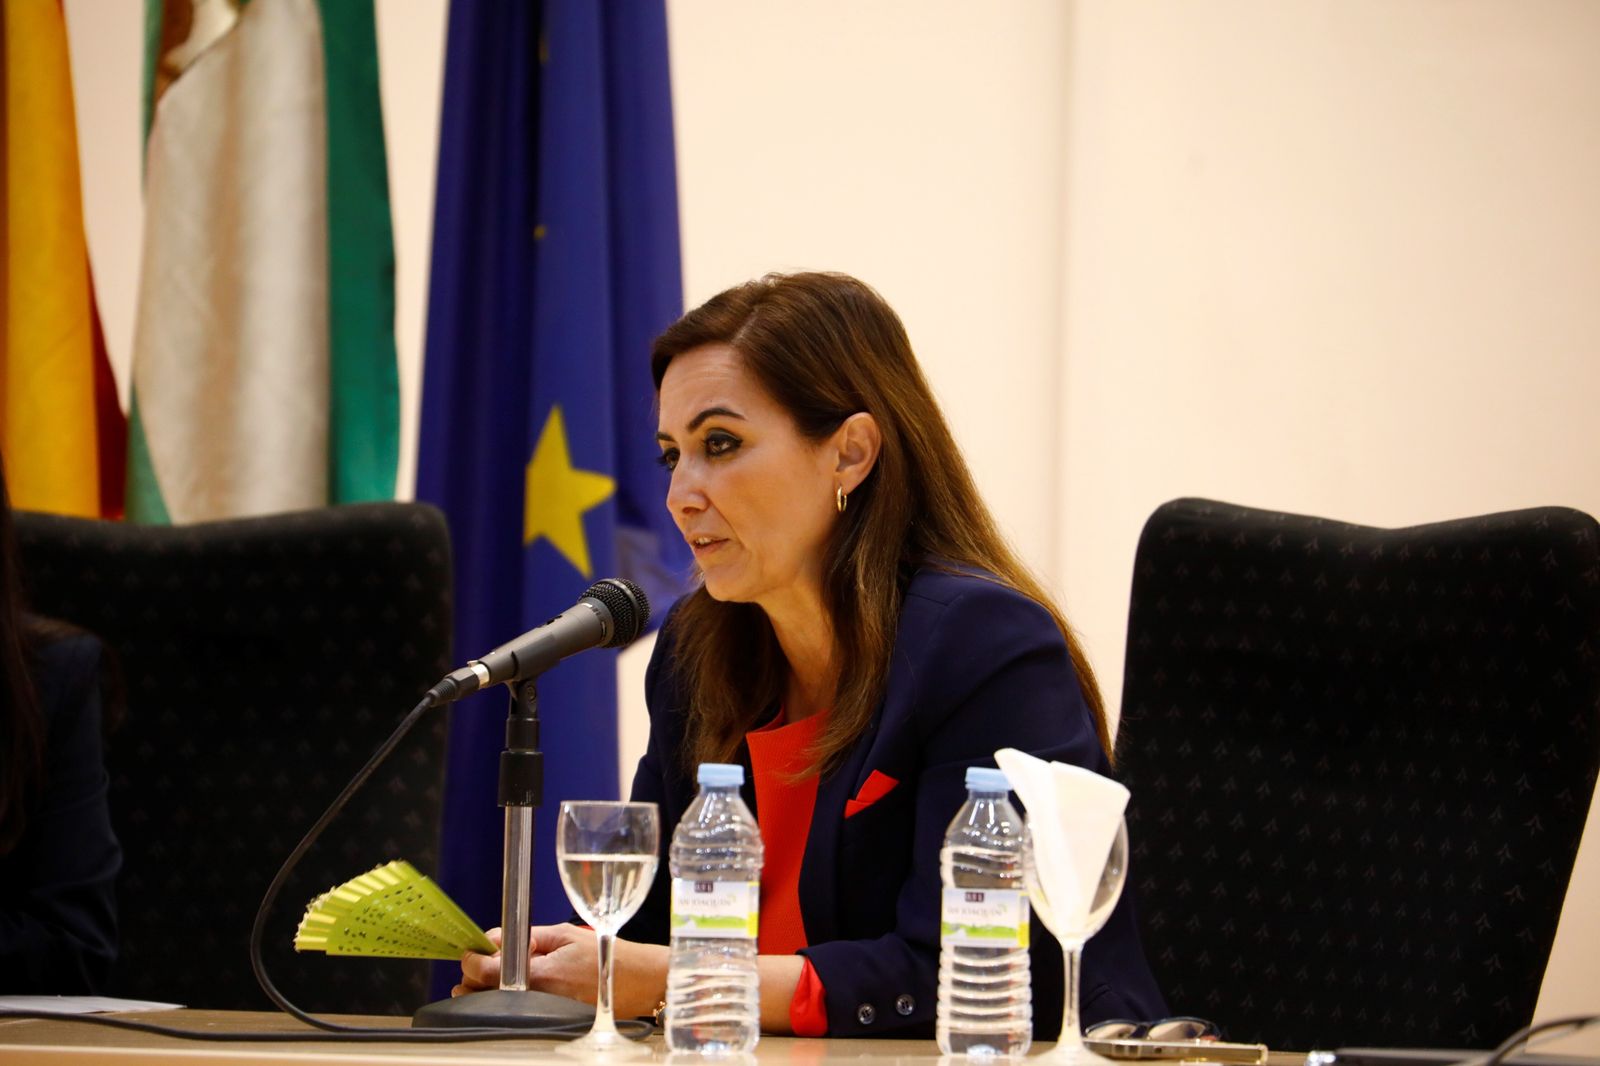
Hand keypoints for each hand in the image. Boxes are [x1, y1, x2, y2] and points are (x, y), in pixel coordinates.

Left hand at [451, 924, 667, 1018]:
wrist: (637, 982)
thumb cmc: (606, 956)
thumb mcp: (565, 934)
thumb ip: (528, 936)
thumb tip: (494, 937)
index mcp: (538, 975)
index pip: (485, 971)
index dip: (471, 959)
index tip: (471, 951)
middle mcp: (535, 1000)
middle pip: (482, 994)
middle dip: (474, 977)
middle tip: (482, 961)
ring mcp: (540, 1015)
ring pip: (495, 1005)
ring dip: (488, 990)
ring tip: (499, 974)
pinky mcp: (546, 1022)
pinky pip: (514, 1011)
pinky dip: (507, 999)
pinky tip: (518, 987)